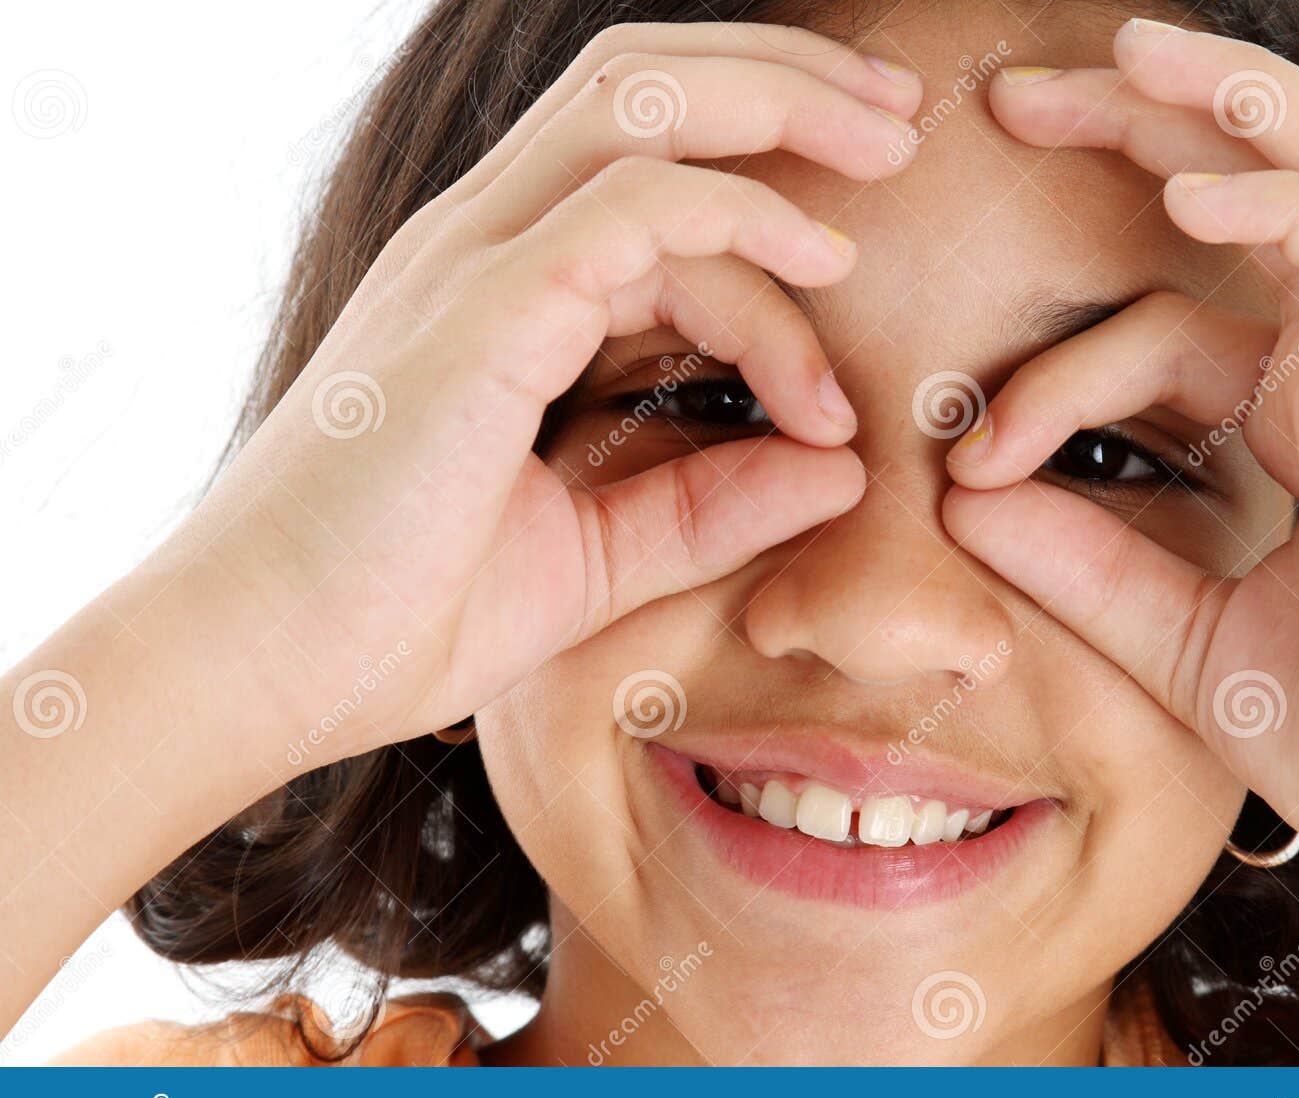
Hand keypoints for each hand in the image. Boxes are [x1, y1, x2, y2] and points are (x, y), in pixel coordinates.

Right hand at [168, 23, 924, 768]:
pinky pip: (632, 207)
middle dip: (785, 82)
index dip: (773, 212)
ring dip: (780, 109)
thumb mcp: (590, 556)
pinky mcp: (476, 313)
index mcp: (501, 291)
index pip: (649, 172)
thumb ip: (707, 506)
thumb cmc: (397, 615)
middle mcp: (482, 249)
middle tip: (900, 119)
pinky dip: (742, 218)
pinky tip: (823, 265)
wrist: (256, 672)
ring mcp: (472, 267)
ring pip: (640, 105)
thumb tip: (838, 471)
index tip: (854, 332)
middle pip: (645, 85)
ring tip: (891, 150)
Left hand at [943, 19, 1298, 970]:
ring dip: (1227, 105)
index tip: (964, 463)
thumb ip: (1081, 564)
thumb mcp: (1182, 638)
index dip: (1046, 381)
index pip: (1156, 335)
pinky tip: (1190, 181)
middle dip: (1141, 126)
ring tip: (1128, 53)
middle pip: (1253, 195)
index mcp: (1295, 423)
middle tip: (1019, 91)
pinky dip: (1276, 202)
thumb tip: (962, 496)